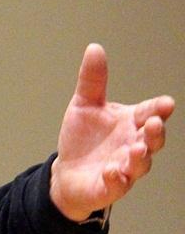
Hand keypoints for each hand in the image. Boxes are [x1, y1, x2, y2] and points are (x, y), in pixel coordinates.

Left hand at [50, 44, 173, 220]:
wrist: (67, 171)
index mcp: (130, 123)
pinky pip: (118, 184)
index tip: (166, 104)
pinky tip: (111, 171)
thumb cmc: (83, 138)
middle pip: (152, 139)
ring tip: (135, 149)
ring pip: (140, 164)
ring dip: (139, 157)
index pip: (149, 112)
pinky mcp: (111, 186)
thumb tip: (95, 48)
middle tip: (154, 123)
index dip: (158, 109)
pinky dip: (117, 178)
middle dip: (155, 132)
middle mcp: (133, 144)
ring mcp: (125, 167)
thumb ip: (92, 80)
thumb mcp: (84, 105)